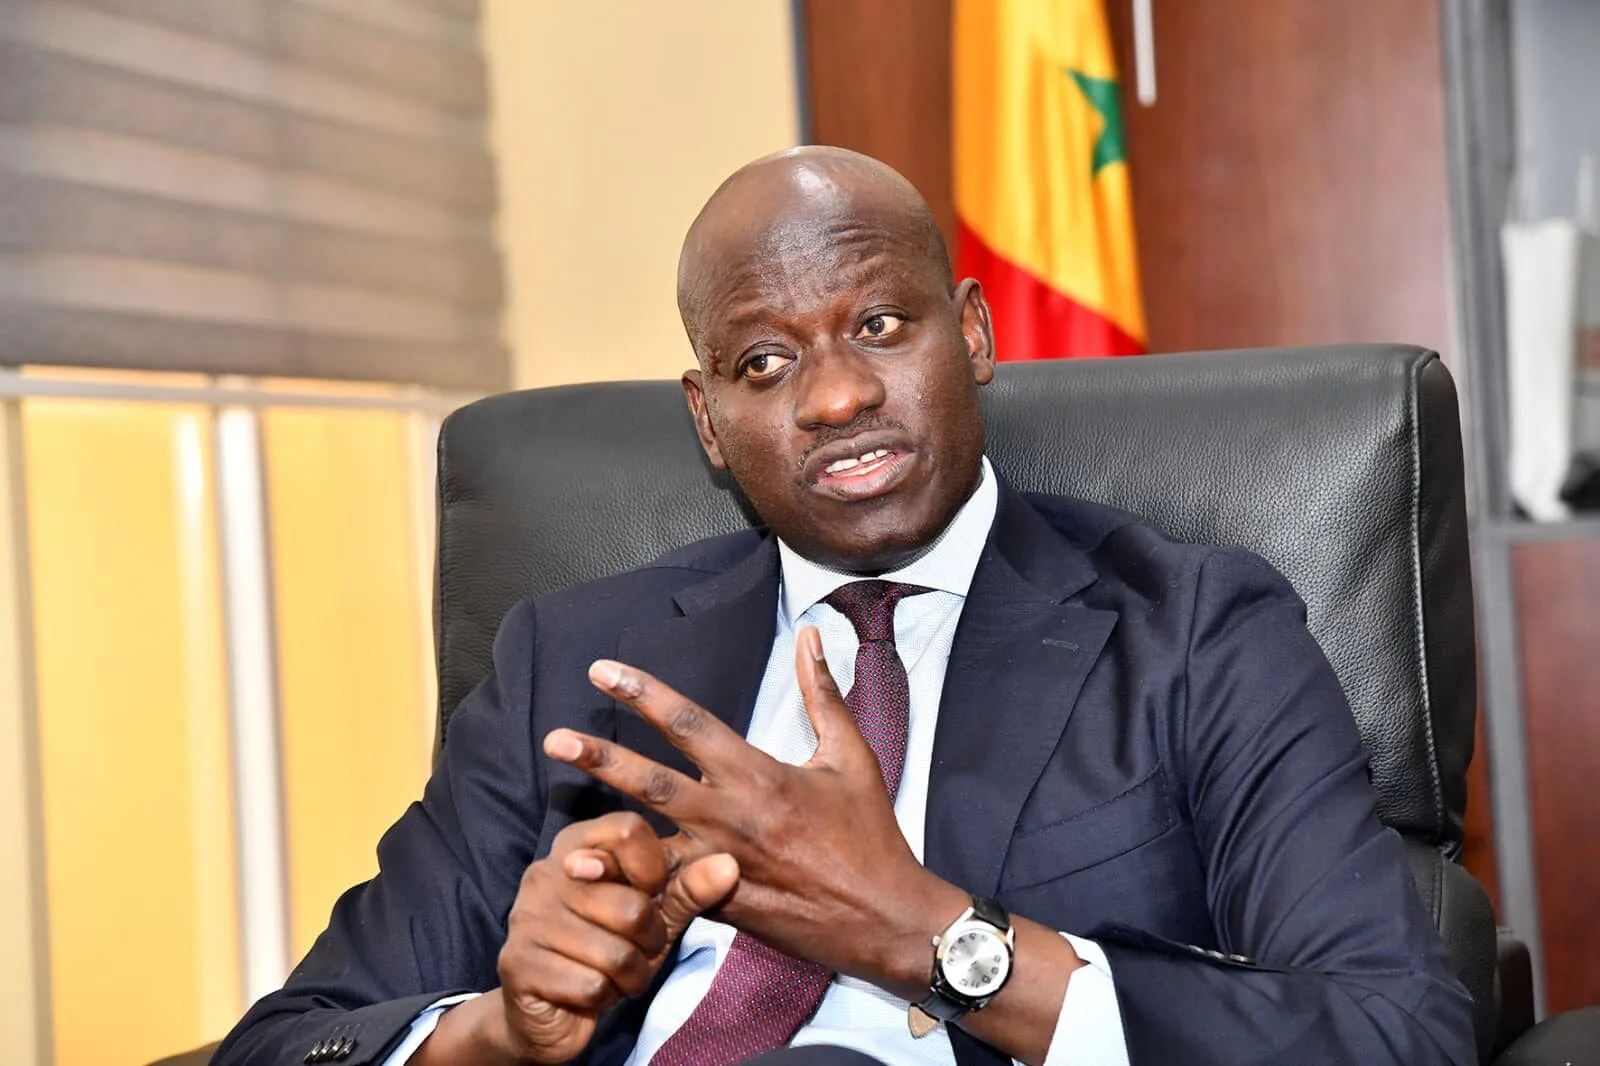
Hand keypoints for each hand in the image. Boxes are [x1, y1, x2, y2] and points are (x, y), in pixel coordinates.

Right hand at [415, 812, 737, 1065]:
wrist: (549, 1011)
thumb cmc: (607, 949)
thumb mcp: (653, 916)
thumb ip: (688, 889)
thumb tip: (730, 864)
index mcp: (575, 845)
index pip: (628, 829)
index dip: (655, 869)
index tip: (651, 892)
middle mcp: (544, 873)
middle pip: (632, 905)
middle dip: (648, 941)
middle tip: (634, 948)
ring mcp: (527, 918)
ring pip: (615, 952)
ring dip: (629, 976)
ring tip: (614, 972)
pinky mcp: (518, 964)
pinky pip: (592, 985)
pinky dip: (603, 997)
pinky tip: (590, 991)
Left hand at [543, 627, 967, 996]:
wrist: (881, 917)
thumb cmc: (868, 832)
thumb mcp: (850, 756)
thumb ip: (823, 694)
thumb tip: (811, 635)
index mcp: (759, 776)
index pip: (690, 725)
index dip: (644, 694)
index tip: (603, 672)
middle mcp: (730, 819)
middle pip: (652, 783)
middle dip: (601, 759)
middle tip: (554, 740)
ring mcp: (719, 867)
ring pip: (648, 847)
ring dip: (602, 837)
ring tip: (559, 835)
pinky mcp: (718, 907)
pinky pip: (665, 894)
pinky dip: (633, 888)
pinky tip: (599, 885)